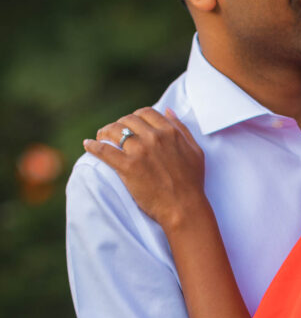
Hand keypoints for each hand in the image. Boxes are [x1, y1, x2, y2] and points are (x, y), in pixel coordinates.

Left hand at [83, 108, 206, 230]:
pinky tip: (88, 145)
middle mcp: (154, 137)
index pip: (145, 113)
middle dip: (119, 124)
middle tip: (114, 133)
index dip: (135, 117)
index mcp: (169, 132)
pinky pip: (104, 150)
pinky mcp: (127, 166)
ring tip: (101, 138)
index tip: (130, 125)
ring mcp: (139, 151)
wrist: (184, 208)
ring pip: (114, 131)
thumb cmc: (192, 182)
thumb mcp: (195, 151)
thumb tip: (167, 110)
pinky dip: (93, 146)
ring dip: (105, 132)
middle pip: (128, 120)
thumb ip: (181, 128)